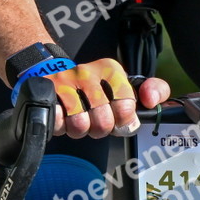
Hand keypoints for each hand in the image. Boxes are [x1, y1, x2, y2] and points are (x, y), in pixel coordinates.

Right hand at [45, 58, 169, 138]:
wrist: (53, 71)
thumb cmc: (96, 87)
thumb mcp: (126, 85)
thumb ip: (154, 90)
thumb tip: (151, 100)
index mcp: (110, 69)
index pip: (126, 105)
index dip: (124, 120)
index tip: (120, 118)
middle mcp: (87, 72)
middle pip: (103, 120)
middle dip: (101, 129)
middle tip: (98, 122)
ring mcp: (64, 82)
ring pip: (79, 124)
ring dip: (81, 130)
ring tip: (81, 120)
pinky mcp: (45, 93)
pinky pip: (57, 122)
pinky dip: (61, 127)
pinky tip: (64, 117)